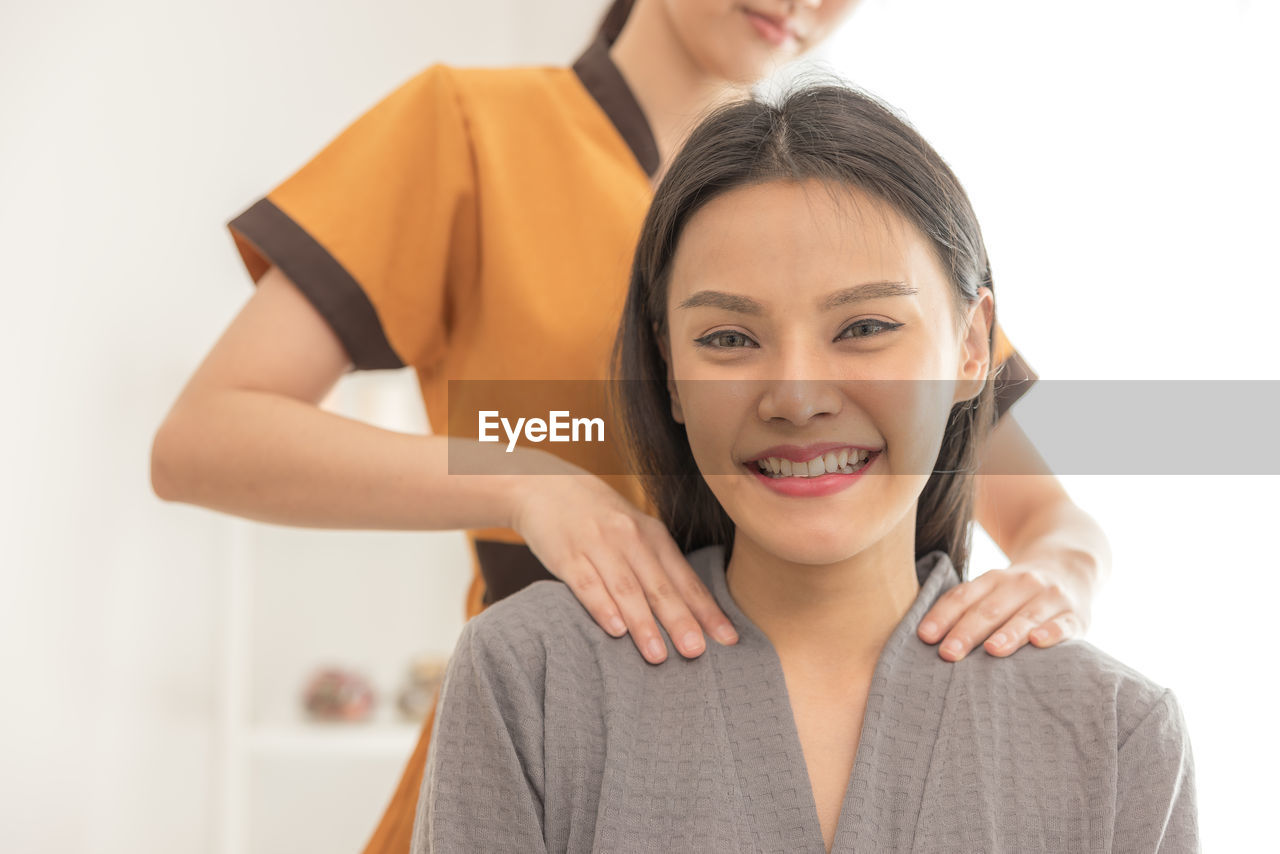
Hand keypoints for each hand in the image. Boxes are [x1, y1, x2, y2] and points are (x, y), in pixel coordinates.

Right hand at [509, 465, 739, 663]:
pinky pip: (587, 584)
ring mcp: (597, 546)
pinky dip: (602, 607)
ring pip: (625, 588)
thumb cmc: (599, 518)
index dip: (706, 610)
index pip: (685, 578)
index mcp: (653, 535)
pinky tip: (615, 630)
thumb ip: (657, 565)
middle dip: (680, 620)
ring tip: (658, 655)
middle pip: (659, 586)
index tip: (727, 639)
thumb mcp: (634, 531)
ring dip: (643, 623)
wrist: (546, 487)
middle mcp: (629, 539)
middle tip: (696, 652)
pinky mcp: (567, 555)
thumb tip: (691, 612)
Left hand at [916, 559, 1090, 660]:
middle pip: (990, 608)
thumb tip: (928, 639)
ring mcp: (1051, 598)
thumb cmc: (1019, 591)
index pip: (964, 596)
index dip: (943, 616)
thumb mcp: (994, 589)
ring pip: (1026, 615)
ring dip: (1008, 632)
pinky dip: (1052, 632)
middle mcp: (1021, 584)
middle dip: (967, 631)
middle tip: (948, 653)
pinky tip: (1039, 642)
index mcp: (994, 578)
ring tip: (991, 650)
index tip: (925, 637)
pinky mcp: (1077, 616)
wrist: (1072, 564)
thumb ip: (968, 608)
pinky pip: (1064, 624)